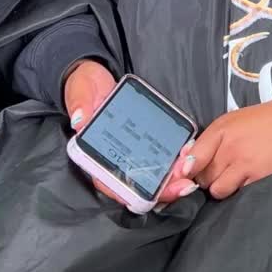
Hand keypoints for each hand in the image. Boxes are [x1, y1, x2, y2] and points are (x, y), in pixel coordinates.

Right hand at [63, 61, 197, 205]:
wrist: (97, 75)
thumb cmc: (86, 88)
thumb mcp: (80, 91)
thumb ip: (80, 103)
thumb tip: (80, 120)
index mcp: (95, 154)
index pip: (111, 182)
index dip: (131, 193)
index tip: (151, 195)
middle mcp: (115, 157)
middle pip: (139, 182)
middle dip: (162, 188)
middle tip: (183, 184)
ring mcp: (133, 149)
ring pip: (154, 172)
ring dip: (173, 176)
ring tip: (191, 171)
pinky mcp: (147, 138)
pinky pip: (163, 153)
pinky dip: (176, 158)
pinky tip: (190, 154)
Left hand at [172, 91, 271, 201]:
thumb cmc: (271, 119)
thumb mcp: (237, 120)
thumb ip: (212, 140)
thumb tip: (187, 161)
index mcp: (220, 128)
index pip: (189, 158)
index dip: (184, 171)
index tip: (184, 177)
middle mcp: (227, 145)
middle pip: (200, 176)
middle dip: (206, 178)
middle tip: (220, 172)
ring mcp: (243, 163)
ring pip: (216, 189)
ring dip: (221, 188)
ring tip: (235, 177)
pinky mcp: (258, 177)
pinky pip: (236, 193)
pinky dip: (239, 191)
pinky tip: (249, 180)